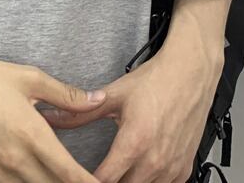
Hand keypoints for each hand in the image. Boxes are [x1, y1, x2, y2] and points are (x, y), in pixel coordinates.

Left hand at [38, 35, 223, 182]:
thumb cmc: (156, 81)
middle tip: (93, 173)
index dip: (85, 181)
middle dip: (105, 182)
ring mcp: (172, 168)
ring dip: (128, 182)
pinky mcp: (184, 169)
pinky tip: (139, 170)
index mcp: (135, 142)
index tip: (75, 176)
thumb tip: (52, 116)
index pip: (103, 181)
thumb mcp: (115, 94)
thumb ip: (80, 112)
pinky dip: (149, 182)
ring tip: (116, 171)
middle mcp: (155, 160)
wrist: (190, 72)